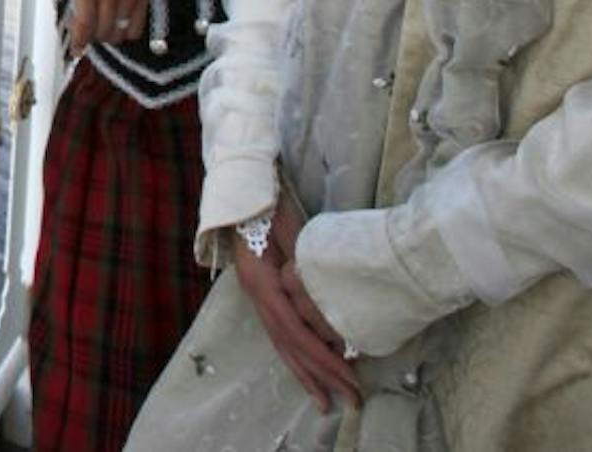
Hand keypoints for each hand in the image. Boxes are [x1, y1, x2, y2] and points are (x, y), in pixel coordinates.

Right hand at [60, 0, 148, 53]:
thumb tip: (113, 17)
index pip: (136, 28)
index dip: (120, 35)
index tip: (109, 36)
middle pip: (117, 32)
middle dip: (103, 37)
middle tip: (91, 34)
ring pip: (100, 30)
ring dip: (89, 38)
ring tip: (80, 35)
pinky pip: (84, 22)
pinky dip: (79, 37)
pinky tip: (75, 43)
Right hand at [233, 196, 360, 413]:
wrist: (241, 188)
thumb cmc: (268, 203)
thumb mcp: (291, 228)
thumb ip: (304, 263)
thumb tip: (327, 299)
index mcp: (262, 283)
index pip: (295, 331)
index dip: (323, 358)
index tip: (350, 377)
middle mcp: (257, 295)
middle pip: (289, 345)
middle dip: (320, 376)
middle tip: (350, 400)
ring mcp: (256, 296)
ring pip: (281, 344)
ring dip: (305, 374)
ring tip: (325, 403)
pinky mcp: (262, 294)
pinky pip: (279, 333)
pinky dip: (295, 355)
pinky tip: (306, 370)